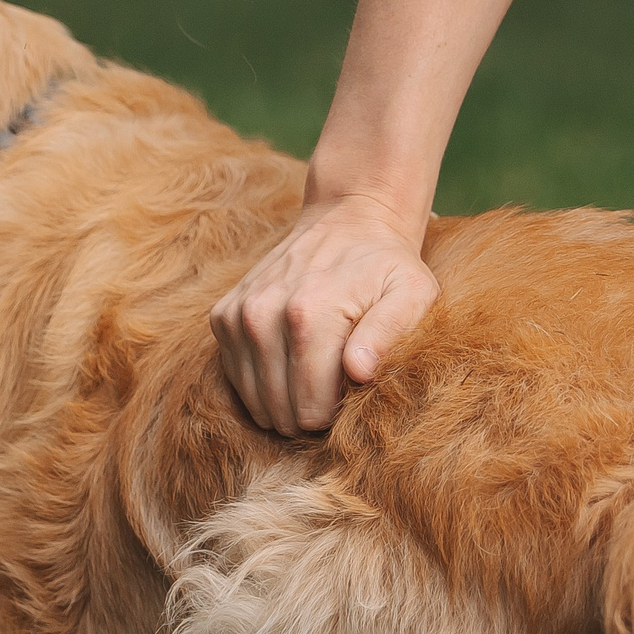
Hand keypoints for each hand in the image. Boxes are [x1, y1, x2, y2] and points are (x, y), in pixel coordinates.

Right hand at [210, 191, 439, 435]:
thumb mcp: (411, 293)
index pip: (310, 408)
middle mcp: (263, 314)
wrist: (348, 220)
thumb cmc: (385, 266)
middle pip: (281, 411)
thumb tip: (358, 371)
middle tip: (336, 384)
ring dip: (285, 400)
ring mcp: (237, 315)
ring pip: (256, 402)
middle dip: (311, 411)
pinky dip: (262, 383)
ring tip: (315, 374)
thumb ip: (389, 332)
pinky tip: (290, 364)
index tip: (353, 392)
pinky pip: (236, 379)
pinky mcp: (223, 316)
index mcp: (308, 314)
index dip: (336, 413)